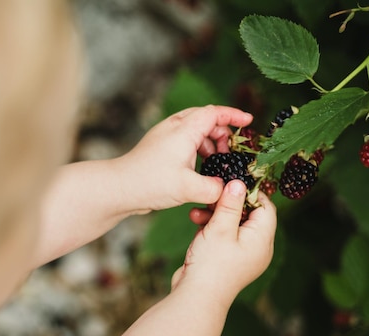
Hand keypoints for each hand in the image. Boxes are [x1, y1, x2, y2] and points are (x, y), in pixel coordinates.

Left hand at [115, 105, 252, 212]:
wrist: (119, 188)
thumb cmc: (150, 183)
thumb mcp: (189, 188)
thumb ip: (214, 189)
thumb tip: (227, 189)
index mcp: (184, 130)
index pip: (215, 113)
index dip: (234, 115)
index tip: (249, 122)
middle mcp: (174, 127)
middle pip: (207, 119)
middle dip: (223, 133)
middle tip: (232, 153)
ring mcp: (166, 136)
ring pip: (196, 131)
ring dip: (210, 144)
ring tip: (216, 164)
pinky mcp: (161, 147)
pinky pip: (186, 142)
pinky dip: (198, 151)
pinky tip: (200, 170)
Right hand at [171, 180, 276, 306]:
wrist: (196, 298)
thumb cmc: (211, 265)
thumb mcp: (220, 228)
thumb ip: (230, 204)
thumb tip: (239, 183)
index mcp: (263, 240)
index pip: (265, 207)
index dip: (250, 192)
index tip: (232, 182)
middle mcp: (257, 248)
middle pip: (249, 214)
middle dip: (228, 203)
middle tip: (212, 196)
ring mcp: (243, 255)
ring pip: (233, 224)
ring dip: (216, 215)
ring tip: (198, 212)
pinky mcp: (228, 259)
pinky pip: (225, 236)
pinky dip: (212, 228)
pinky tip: (197, 222)